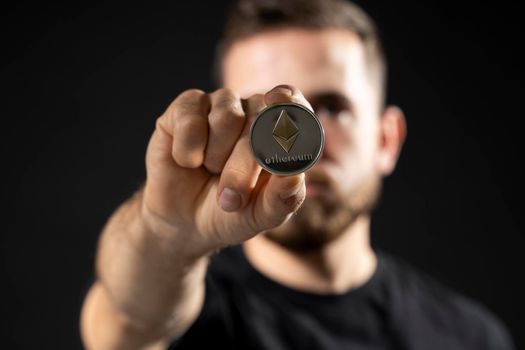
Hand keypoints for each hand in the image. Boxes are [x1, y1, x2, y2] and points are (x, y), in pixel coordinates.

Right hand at [141, 85, 310, 255]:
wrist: (182, 220)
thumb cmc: (230, 213)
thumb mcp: (259, 215)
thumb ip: (283, 199)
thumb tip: (294, 176)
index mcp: (281, 133)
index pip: (295, 105)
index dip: (290, 105)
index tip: (281, 115)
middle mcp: (254, 111)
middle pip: (260, 117)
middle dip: (245, 165)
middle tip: (233, 199)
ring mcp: (221, 105)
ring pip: (226, 116)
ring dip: (216, 157)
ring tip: (211, 171)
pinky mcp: (188, 106)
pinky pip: (191, 120)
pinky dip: (188, 151)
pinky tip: (188, 161)